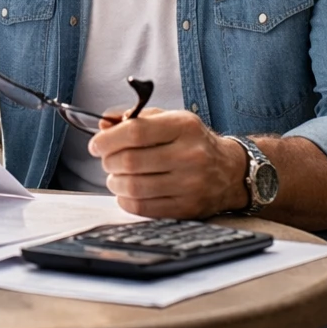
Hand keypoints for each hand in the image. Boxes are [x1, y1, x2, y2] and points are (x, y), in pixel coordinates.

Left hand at [87, 108, 247, 218]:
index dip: (108, 139)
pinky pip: (145, 208)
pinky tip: (125, 192)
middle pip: (131, 161)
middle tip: (106, 160)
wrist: (230, 171)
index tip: (96, 144)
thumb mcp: (169, 119)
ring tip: (115, 176)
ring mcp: (191, 185)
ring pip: (134, 186)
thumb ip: (134, 118)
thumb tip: (102, 124)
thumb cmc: (192, 141)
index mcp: (183, 127)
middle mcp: (190, 155)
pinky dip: (126, 200)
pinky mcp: (189, 209)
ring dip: (114, 182)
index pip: (135, 132)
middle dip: (109, 161)